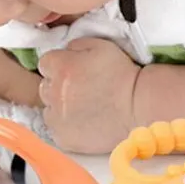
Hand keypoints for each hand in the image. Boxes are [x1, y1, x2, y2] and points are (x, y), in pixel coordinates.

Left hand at [38, 38, 139, 153]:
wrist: (139, 106)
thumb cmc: (123, 74)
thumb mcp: (101, 46)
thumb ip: (75, 45)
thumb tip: (65, 52)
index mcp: (61, 67)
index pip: (45, 63)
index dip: (59, 66)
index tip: (72, 70)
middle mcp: (53, 92)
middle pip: (45, 86)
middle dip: (58, 86)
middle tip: (80, 89)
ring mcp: (57, 117)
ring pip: (49, 109)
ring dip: (60, 107)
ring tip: (83, 108)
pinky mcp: (63, 138)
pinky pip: (56, 129)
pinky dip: (66, 126)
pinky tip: (84, 122)